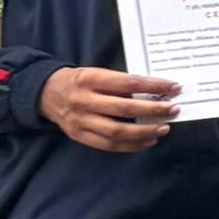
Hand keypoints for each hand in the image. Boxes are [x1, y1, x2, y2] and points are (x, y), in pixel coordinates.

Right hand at [40, 66, 178, 152]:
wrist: (45, 93)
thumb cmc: (79, 81)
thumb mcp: (96, 73)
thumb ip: (120, 83)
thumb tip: (155, 93)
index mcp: (90, 79)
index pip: (128, 83)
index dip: (153, 86)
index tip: (174, 87)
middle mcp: (84, 101)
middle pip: (124, 108)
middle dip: (153, 110)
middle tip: (173, 110)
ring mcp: (80, 121)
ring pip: (117, 131)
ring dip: (144, 131)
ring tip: (163, 129)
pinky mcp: (78, 135)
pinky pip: (108, 144)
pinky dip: (131, 145)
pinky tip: (147, 141)